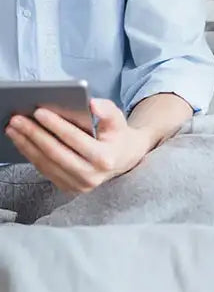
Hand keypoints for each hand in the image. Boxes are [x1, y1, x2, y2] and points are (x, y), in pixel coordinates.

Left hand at [5, 98, 150, 193]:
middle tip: (17, 120)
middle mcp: (91, 176)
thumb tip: (91, 104)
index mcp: (105, 158)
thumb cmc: (117, 135)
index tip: (38, 111)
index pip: (75, 139)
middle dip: (34, 134)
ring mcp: (78, 185)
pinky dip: (31, 154)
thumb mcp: (118, 120)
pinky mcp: (68, 188)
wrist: (123, 159)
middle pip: (55, 153)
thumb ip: (107, 110)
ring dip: (26, 144)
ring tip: (13, 128)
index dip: (56, 125)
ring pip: (46, 163)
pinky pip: (44, 170)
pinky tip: (22, 141)